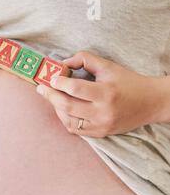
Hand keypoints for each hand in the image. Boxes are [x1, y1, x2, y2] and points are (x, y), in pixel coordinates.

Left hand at [36, 51, 168, 137]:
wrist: (151, 103)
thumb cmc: (128, 82)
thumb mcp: (108, 66)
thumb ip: (85, 60)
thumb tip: (62, 63)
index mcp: (106, 93)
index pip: (76, 89)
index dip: (60, 83)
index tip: (51, 78)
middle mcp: (103, 112)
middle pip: (68, 106)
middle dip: (51, 96)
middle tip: (42, 88)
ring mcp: (101, 126)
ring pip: (68, 120)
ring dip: (56, 108)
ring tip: (53, 97)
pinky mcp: (100, 134)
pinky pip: (75, 129)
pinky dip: (65, 118)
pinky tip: (63, 109)